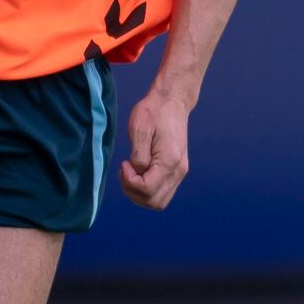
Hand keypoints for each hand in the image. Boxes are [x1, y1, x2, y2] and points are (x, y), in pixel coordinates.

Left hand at [118, 88, 191, 209]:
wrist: (172, 101)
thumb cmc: (154, 112)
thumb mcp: (139, 128)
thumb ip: (138, 155)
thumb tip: (137, 172)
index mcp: (169, 161)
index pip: (147, 190)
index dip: (130, 182)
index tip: (124, 163)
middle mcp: (178, 171)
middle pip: (154, 202)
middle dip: (133, 192)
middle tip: (125, 170)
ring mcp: (179, 172)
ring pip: (159, 201)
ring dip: (140, 194)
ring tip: (130, 173)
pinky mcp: (177, 170)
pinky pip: (162, 192)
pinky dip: (147, 190)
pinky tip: (138, 172)